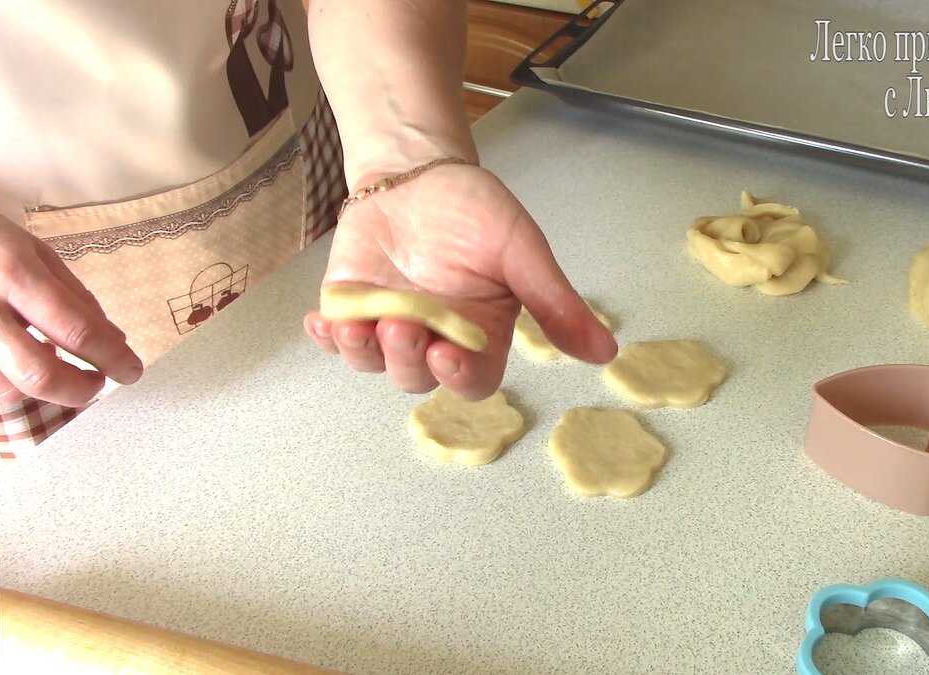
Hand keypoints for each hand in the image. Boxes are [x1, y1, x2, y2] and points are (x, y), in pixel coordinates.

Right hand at [0, 182, 143, 406]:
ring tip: (48, 368)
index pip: (74, 328)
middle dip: (80, 389)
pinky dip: (1, 391)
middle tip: (96, 383)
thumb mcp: (30, 248)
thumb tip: (112, 340)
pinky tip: (8, 368)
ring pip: (7, 391)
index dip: (111, 357)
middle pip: (39, 374)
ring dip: (39, 389)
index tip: (131, 370)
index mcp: (10, 271)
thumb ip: (74, 295)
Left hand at [304, 164, 617, 398]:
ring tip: (363, 322)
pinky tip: (321, 321)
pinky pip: (337, 338)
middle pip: (418, 377)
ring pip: (375, 363)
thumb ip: (556, 302)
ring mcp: (388, 325)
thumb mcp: (522, 251)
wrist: (417, 170)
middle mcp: (434, 339)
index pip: (472, 381)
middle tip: (403, 324)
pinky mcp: (350, 308)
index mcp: (479, 333)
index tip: (449, 355)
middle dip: (407, 357)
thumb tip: (607, 352)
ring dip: (366, 351)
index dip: (459, 378)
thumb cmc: (474, 207)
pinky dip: (327, 337)